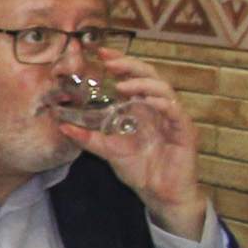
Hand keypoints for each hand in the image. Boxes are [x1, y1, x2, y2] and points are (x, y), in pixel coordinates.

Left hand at [65, 49, 207, 237]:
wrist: (160, 194)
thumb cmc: (139, 169)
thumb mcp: (108, 151)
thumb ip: (88, 137)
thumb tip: (62, 125)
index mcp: (141, 108)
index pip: (132, 78)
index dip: (120, 63)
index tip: (100, 54)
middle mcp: (158, 108)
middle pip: (149, 76)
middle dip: (130, 65)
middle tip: (110, 61)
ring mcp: (173, 118)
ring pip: (164, 89)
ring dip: (142, 84)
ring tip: (122, 85)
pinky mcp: (185, 131)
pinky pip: (176, 111)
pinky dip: (163, 103)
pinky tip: (148, 102)